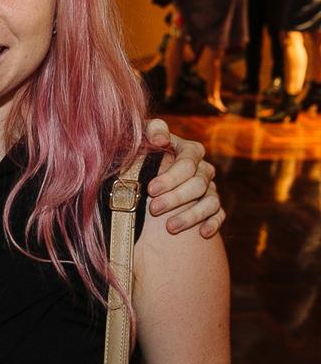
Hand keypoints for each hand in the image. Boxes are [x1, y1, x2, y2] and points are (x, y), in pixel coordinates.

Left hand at [142, 118, 223, 238]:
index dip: (170, 177)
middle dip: (175, 198)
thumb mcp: (145, 135)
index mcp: (190, 150)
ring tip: (170, 227)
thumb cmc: (145, 149)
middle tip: (154, 208)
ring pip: (210, 202)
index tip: (151, 189)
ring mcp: (210, 188)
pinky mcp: (213, 205)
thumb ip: (153, 130)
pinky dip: (213, 224)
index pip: (187, 164)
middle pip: (198, 185)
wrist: (148, 167)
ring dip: (191, 215)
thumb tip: (160, 138)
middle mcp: (204, 169)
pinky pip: (219, 215)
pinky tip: (202, 233)